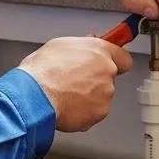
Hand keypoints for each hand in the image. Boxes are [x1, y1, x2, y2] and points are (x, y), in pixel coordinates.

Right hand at [18, 37, 132, 131]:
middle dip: (95, 80)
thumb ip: (80, 46)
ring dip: (89, 97)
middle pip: (109, 77)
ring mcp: (105, 93)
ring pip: (101, 96)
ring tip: (66, 94)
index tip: (114, 62)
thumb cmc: (42, 71)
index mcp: (99, 51)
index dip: (117, 61)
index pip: (123, 57)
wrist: (34, 96)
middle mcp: (107, 71)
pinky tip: (67, 106)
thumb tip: (85, 46)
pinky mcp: (99, 112)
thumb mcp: (59, 46)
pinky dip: (83, 112)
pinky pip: (94, 112)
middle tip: (75, 81)